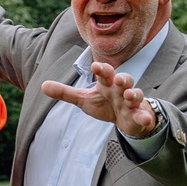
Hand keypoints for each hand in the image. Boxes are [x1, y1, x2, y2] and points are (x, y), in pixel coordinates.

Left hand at [41, 60, 162, 140]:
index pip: (105, 73)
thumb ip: (65, 93)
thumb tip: (42, 85)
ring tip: (129, 95)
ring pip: (135, 95)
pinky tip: (142, 119)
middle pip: (124, 79)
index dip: (101, 69)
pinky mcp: (139, 116)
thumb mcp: (84, 99)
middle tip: (117, 78)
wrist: (126, 119)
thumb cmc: (105, 104)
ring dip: (133, 94)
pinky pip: (143, 116)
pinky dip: (143, 117)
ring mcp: (132, 102)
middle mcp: (121, 90)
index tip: (95, 66)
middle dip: (122, 78)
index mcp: (107, 84)